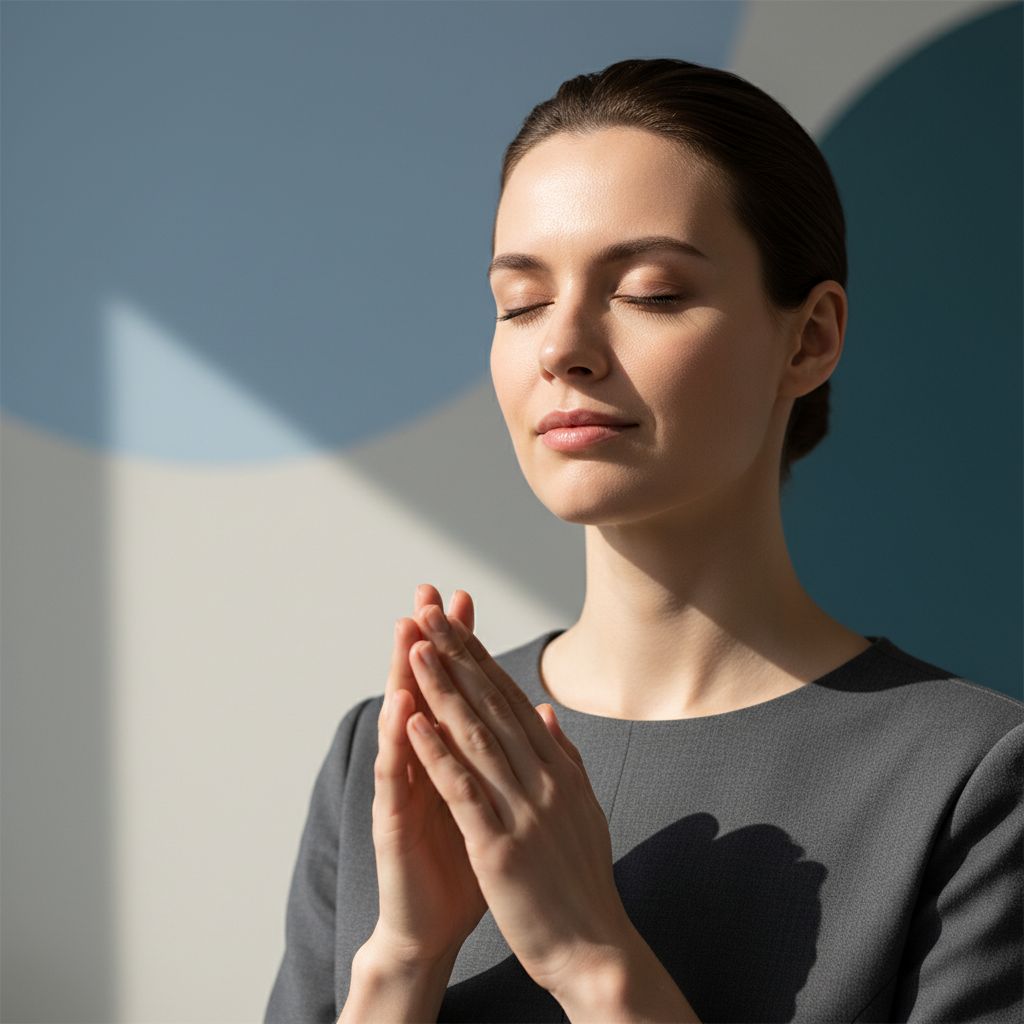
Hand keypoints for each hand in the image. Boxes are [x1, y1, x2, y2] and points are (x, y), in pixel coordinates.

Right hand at [368, 584, 485, 966]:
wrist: (433, 927)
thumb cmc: (464, 863)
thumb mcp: (490, 800)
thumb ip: (499, 754)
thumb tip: (525, 709)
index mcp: (452, 757)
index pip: (458, 690)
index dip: (462, 647)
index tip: (466, 601)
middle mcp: (423, 763)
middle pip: (425, 691)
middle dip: (427, 642)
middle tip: (425, 593)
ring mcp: (404, 788)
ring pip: (403, 722)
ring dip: (403, 674)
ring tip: (407, 629)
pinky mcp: (392, 821)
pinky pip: (396, 774)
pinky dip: (399, 739)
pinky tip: (402, 706)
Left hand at [404, 591, 632, 995]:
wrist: (595, 950)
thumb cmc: (581, 881)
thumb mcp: (581, 808)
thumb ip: (564, 756)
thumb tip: (547, 711)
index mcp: (560, 769)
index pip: (513, 700)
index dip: (481, 658)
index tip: (457, 623)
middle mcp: (545, 779)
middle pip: (494, 705)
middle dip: (458, 655)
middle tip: (433, 611)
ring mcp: (525, 811)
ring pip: (477, 736)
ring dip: (443, 689)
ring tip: (417, 650)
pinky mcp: (501, 847)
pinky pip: (464, 791)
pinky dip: (437, 754)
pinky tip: (414, 722)